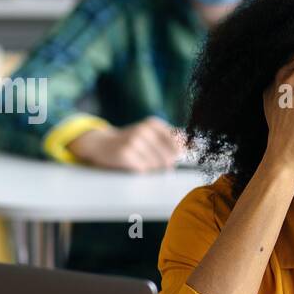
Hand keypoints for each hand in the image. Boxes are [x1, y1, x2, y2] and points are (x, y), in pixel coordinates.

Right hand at [67, 117, 185, 170]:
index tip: (175, 160)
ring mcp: (133, 141)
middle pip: (169, 157)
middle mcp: (144, 130)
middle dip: (165, 165)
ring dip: (152, 169)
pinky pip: (143, 169)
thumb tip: (192, 148)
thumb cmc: (130, 141)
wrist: (101, 143)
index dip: (178, 155)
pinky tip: (133, 164)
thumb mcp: (149, 134)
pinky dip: (140, 170)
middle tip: (155, 164)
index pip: (177, 144)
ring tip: (141, 162)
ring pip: (156, 164)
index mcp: (153, 123)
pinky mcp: (125, 153)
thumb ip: (170, 140)